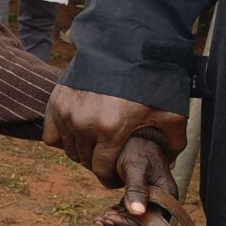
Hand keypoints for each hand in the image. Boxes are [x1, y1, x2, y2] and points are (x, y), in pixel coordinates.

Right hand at [43, 85, 187, 194]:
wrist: (126, 48)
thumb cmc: (149, 81)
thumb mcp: (170, 112)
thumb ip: (174, 141)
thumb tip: (169, 163)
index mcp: (111, 130)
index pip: (101, 169)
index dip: (109, 177)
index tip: (114, 176)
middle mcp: (84, 123)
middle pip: (84, 160)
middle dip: (96, 163)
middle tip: (107, 157)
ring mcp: (67, 112)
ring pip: (68, 148)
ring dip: (80, 150)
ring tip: (94, 143)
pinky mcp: (56, 101)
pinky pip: (51, 134)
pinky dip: (62, 137)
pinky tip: (77, 132)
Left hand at [93, 134, 181, 225]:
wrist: (131, 137)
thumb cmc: (136, 148)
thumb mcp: (135, 165)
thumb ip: (136, 188)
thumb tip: (138, 213)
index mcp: (166, 196)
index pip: (153, 224)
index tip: (110, 219)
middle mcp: (162, 204)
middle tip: (101, 220)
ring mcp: (151, 204)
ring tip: (99, 219)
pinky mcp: (139, 202)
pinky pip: (130, 219)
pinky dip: (117, 220)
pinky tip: (102, 216)